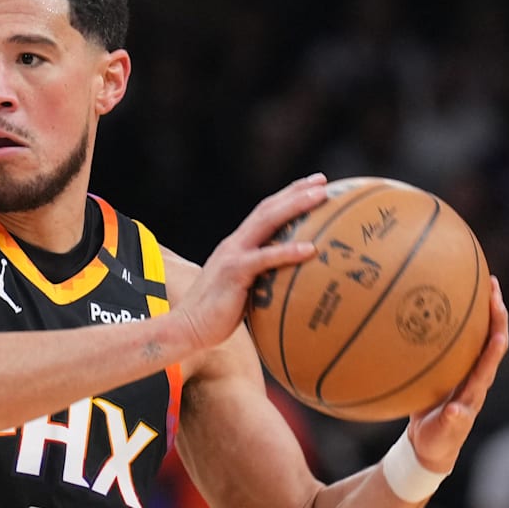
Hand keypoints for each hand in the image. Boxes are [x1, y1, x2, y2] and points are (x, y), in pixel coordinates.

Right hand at [179, 173, 327, 349]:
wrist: (186, 327)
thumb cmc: (216, 317)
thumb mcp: (241, 292)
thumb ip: (260, 282)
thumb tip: (289, 288)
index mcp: (236, 246)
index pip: (264, 213)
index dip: (287, 196)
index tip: (311, 186)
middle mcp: (234, 244)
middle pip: (268, 208)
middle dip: (295, 192)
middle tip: (322, 181)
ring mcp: (233, 256)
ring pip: (267, 222)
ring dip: (295, 206)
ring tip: (321, 197)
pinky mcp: (234, 273)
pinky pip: (264, 259)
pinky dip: (288, 251)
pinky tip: (311, 249)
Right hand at [407, 276, 508, 472]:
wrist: (432, 443)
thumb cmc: (438, 440)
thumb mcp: (443, 434)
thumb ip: (451, 423)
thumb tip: (456, 411)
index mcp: (475, 390)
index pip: (490, 360)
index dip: (494, 341)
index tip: (496, 317)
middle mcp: (475, 375)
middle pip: (491, 338)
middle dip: (494, 312)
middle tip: (490, 284)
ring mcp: (465, 370)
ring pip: (477, 334)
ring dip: (481, 310)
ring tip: (478, 283)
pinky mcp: (452, 368)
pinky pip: (458, 338)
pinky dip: (458, 319)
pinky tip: (448, 302)